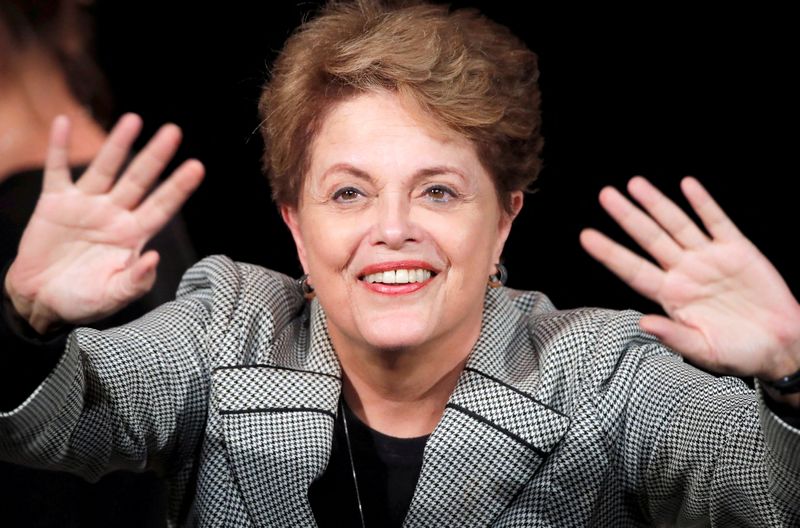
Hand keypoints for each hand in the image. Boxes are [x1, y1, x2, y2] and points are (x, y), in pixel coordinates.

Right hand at [4, 114, 203, 332]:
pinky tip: (63, 123)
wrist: (42, 300)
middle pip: (139, 180)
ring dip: (117, 144)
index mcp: (133, 235)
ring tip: (133, 120)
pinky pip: (57, 170)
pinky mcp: (55, 203)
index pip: (162, 206)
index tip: (198, 166)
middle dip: (156, 156)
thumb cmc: (83, 300)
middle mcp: (114, 214)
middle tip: (174, 131)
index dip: (179, 187)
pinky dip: (58, 147)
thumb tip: (155, 258)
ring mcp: (86, 205)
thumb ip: (136, 280)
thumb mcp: (114, 296)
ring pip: (104, 168)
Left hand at [579, 176, 799, 382]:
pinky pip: (716, 222)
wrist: (780, 346)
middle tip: (605, 195)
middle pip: (649, 239)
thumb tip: (643, 323)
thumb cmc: (738, 352)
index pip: (632, 270)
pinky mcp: (737, 250)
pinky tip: (687, 185)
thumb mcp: (703, 350)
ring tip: (635, 184)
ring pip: (677, 225)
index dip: (610, 253)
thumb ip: (674, 336)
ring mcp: (708, 258)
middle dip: (628, 217)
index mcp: (670, 296)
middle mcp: (684, 272)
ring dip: (657, 203)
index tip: (586, 237)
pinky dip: (703, 203)